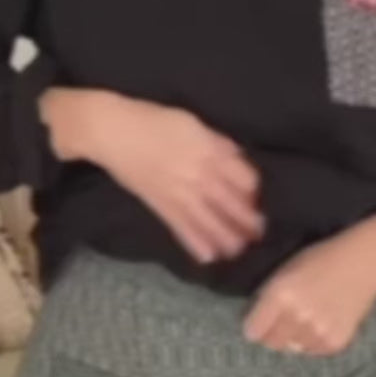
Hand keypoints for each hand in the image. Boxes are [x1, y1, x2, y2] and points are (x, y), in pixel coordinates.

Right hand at [40, 88, 264, 263]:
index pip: (242, 177)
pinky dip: (195, 243)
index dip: (255, 191)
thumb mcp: (192, 122)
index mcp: (208, 151)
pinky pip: (181, 228)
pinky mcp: (159, 205)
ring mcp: (178, 193)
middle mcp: (198, 175)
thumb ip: (216, 141)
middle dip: (248, 220)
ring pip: (209, 220)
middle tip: (262, 235)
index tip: (263, 201)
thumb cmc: (153, 120)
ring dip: (227, 237)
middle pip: (230, 202)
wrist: (112, 131)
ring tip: (241, 250)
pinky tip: (209, 256)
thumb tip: (237, 156)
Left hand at [242, 213, 375, 354]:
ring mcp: (317, 332)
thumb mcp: (285, 270)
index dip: (254, 326)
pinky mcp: (335, 342)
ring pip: (293, 348)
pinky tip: (322, 321)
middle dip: (272, 334)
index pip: (253, 330)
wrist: (362, 262)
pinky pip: (313, 350)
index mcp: (280, 295)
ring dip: (294, 337)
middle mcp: (296, 317)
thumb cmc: (321, 259)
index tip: (258, 322)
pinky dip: (314, 341)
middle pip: (272, 344)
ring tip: (307, 317)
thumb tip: (257, 323)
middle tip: (282, 321)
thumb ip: (268, 297)